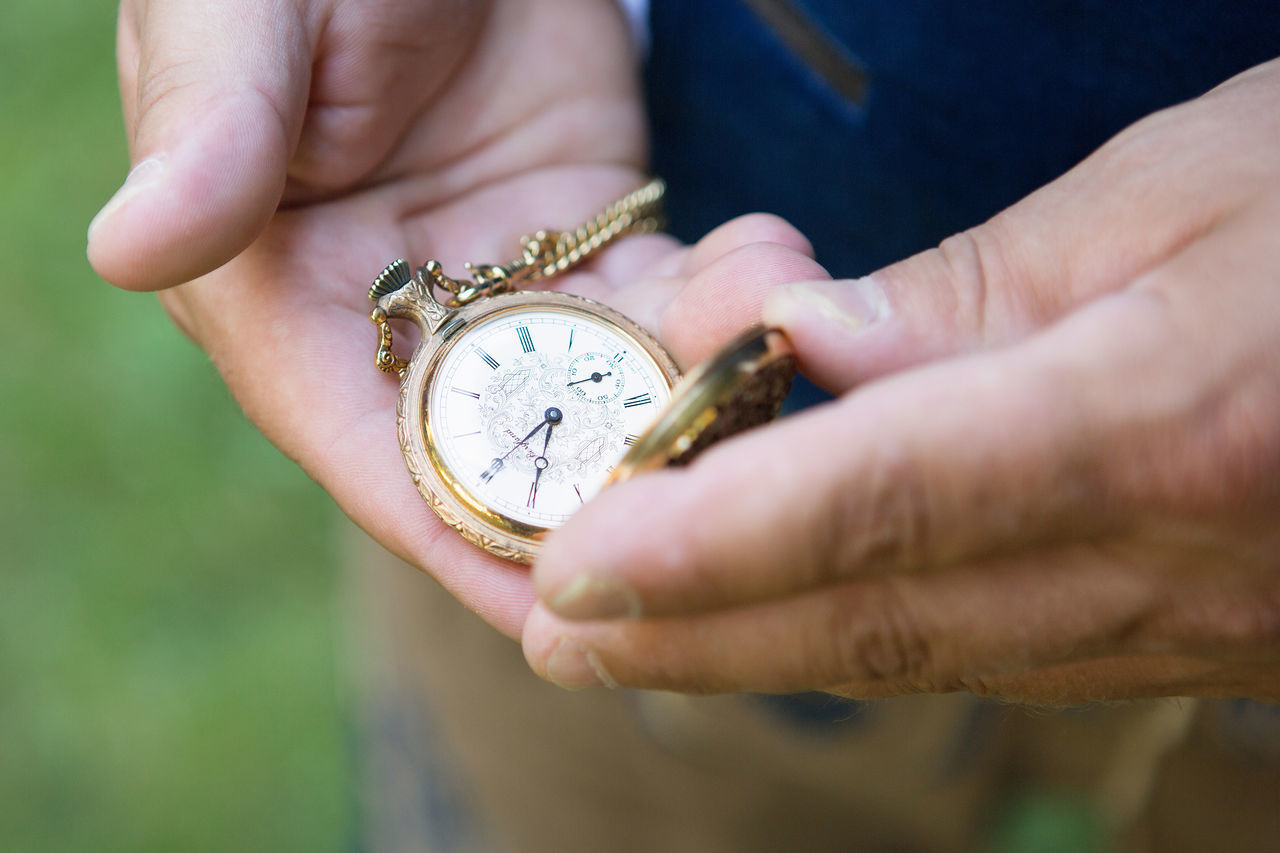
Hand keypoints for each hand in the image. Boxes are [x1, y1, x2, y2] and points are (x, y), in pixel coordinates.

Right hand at [88, 0, 825, 635]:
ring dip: (684, 402)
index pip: (371, 456)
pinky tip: (768, 283)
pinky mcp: (591, 237)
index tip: (557, 608)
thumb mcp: (247, 18)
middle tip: (712, 526)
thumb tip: (129, 247)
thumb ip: (209, 131)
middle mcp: (394, 319)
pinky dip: (720, 308)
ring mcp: (503, 285)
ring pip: (601, 389)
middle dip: (601, 499)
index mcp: (282, 299)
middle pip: (503, 454)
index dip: (460, 539)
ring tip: (760, 374)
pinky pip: (663, 303)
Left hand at [523, 59, 1279, 703]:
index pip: (884, 503)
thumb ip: (979, 291)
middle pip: (881, 618)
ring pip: (928, 654)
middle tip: (554, 639)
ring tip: (622, 645)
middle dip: (699, 637)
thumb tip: (810, 354)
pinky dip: (865, 641)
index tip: (575, 571)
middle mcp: (1171, 559)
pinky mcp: (1196, 637)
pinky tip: (782, 626)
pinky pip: (999, 649)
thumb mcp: (1186, 184)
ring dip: (758, 655)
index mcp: (1165, 419)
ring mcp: (1190, 623)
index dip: (715, 547)